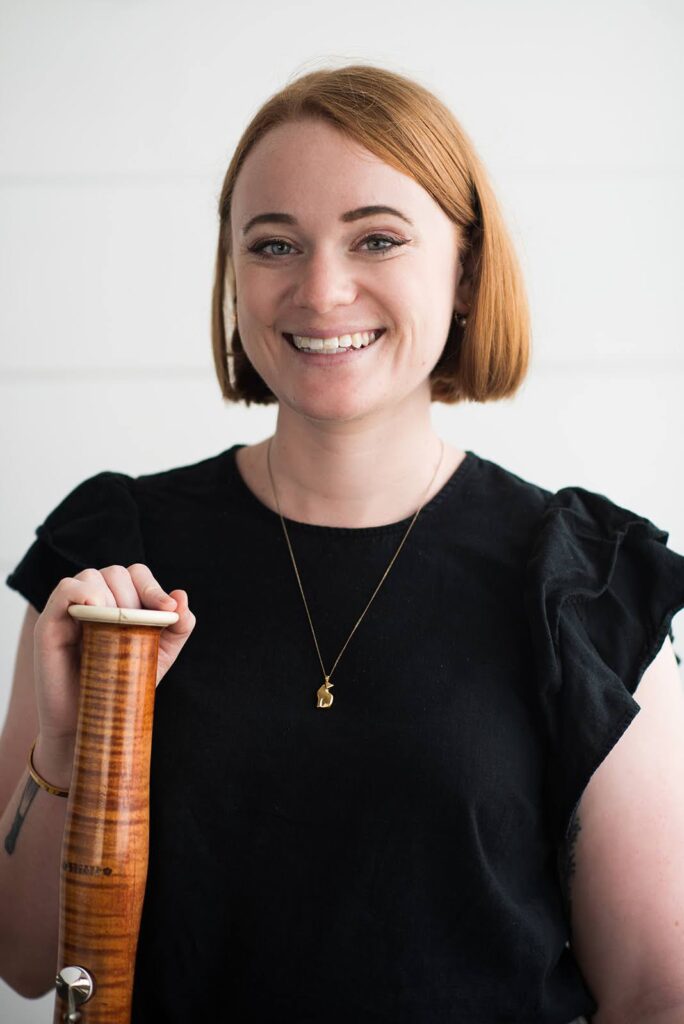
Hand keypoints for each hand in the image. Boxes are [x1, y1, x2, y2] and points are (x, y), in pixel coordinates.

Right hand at [34, 564, 195, 743]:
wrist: (94, 722)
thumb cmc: (123, 686)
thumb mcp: (159, 655)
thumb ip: (178, 627)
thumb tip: (181, 597)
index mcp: (119, 602)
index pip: (136, 574)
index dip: (153, 587)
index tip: (167, 611)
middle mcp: (94, 600)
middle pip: (116, 573)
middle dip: (134, 598)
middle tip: (137, 628)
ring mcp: (70, 610)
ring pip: (91, 576)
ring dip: (111, 598)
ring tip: (116, 628)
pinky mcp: (50, 623)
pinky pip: (65, 589)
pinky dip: (84, 593)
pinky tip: (97, 610)